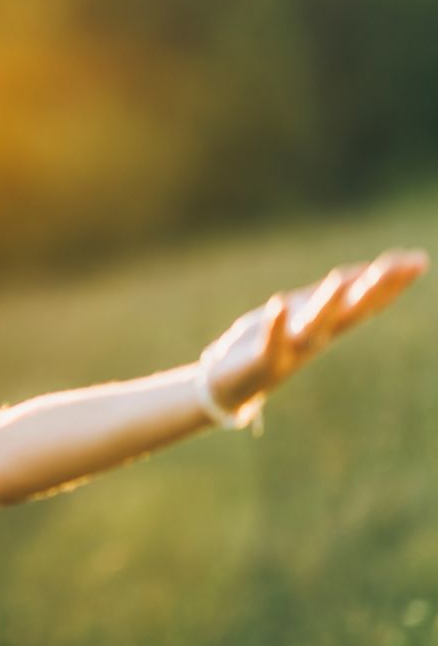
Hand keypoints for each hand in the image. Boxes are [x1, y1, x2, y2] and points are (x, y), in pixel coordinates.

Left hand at [201, 248, 428, 411]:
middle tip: (401, 266)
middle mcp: (316, 338)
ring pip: (315, 327)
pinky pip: (271, 344)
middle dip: (374, 289)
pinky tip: (278, 304)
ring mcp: (290, 351)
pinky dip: (275, 325)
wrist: (228, 386)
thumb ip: (332, 295)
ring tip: (338, 278)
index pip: (366, 301)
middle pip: (351, 312)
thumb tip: (367, 271)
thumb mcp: (301, 312)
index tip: (418, 260)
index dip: (392, 282)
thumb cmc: (266, 343)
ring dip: (328, 305)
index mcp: (327, 325)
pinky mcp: (263, 363)